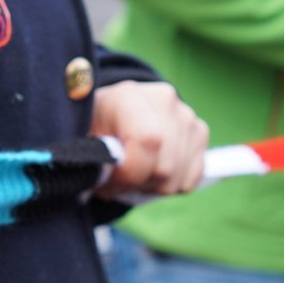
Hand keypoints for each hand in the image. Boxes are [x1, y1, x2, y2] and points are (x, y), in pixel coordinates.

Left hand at [90, 80, 208, 196]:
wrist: (115, 113)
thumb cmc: (96, 130)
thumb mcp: (84, 141)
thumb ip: (93, 159)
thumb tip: (106, 178)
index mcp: (129, 96)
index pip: (148, 141)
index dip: (131, 173)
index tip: (110, 180)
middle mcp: (164, 101)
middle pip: (163, 168)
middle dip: (137, 183)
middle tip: (117, 178)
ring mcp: (186, 116)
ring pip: (176, 179)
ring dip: (151, 186)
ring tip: (133, 171)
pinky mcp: (200, 132)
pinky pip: (190, 180)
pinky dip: (169, 185)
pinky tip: (152, 170)